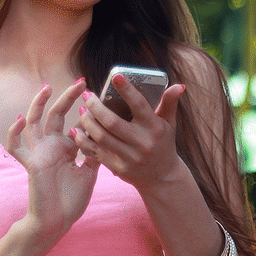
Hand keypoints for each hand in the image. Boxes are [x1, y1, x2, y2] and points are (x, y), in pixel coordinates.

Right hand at [6, 79, 100, 243]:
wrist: (57, 222)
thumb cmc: (72, 200)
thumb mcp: (89, 174)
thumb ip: (94, 154)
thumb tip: (105, 135)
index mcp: (66, 147)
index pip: (75, 122)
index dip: (86, 110)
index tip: (98, 95)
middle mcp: (52, 146)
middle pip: (56, 114)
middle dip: (67, 97)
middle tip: (81, 82)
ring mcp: (39, 153)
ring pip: (34, 122)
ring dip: (38, 104)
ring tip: (47, 87)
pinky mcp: (30, 164)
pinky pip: (17, 147)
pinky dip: (14, 133)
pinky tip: (19, 119)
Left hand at [72, 74, 186, 191]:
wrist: (162, 178)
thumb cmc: (164, 143)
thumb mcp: (169, 124)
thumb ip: (170, 103)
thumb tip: (178, 85)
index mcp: (154, 128)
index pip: (140, 105)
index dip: (127, 90)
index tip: (116, 76)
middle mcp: (142, 143)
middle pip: (112, 122)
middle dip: (96, 107)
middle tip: (87, 95)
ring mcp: (130, 158)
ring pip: (101, 137)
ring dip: (87, 122)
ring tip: (81, 110)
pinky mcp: (118, 168)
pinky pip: (96, 152)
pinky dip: (84, 141)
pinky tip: (76, 130)